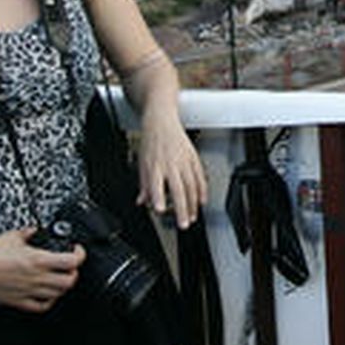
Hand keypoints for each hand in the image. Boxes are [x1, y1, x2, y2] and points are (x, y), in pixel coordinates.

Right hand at [0, 226, 83, 312]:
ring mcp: (29, 291)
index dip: (80, 255)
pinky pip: (41, 306)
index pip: (72, 261)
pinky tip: (47, 295)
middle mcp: (37, 277)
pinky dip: (48, 301)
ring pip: (58, 294)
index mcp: (38, 260)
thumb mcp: (13, 235)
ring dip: (62, 286)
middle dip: (73, 273)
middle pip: (69, 281)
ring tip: (59, 279)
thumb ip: (29, 232)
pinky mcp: (19, 301)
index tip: (77, 251)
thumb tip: (34, 230)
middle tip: (70, 266)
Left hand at [137, 114, 208, 228]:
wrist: (162, 120)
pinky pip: (200, 176)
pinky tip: (202, 200)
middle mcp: (170, 163)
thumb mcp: (142, 163)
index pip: (156, 184)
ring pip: (192, 185)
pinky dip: (202, 189)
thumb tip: (142, 201)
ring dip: (193, 203)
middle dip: (182, 208)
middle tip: (184, 223)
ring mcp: (184, 160)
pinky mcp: (193, 157)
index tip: (160, 209)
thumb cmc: (151, 141)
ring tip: (193, 216)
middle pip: (179, 189)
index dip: (158, 197)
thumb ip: (144, 184)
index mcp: (155, 165)